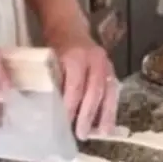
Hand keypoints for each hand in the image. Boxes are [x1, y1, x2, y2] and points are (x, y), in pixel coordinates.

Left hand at [47, 24, 118, 139]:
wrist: (69, 27)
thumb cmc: (54, 47)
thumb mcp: (48, 60)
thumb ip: (52, 81)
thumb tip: (49, 111)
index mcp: (76, 57)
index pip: (75, 87)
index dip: (70, 107)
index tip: (64, 124)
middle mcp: (94, 60)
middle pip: (94, 92)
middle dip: (88, 116)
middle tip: (81, 135)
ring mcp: (106, 64)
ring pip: (108, 92)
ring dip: (105, 115)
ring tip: (101, 134)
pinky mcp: (111, 69)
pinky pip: (113, 91)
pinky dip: (111, 108)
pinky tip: (108, 123)